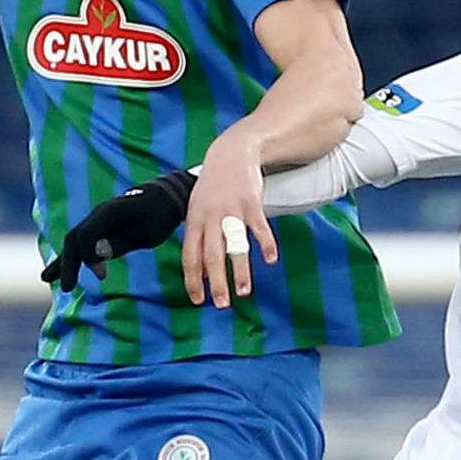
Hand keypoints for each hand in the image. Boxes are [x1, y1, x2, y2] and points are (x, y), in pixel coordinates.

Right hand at [41, 170, 197, 291]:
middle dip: (68, 264)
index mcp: (110, 212)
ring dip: (62, 262)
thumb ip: (120, 243)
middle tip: (68, 288)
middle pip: (74, 239)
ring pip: (73, 241)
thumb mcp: (147, 231)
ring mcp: (96, 220)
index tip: (101, 276)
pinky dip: (68, 258)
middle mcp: (98, 214)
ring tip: (46, 278)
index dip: (88, 257)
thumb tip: (96, 257)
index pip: (85, 236)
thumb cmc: (161, 215)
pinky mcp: (98, 228)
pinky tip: (53, 271)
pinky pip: (79, 243)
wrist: (166, 196)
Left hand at [184, 138, 278, 307]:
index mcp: (193, 222)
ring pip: (235, 246)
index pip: (189, 257)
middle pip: (211, 256)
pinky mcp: (251, 203)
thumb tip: (201, 272)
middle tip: (221, 304)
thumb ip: (198, 238)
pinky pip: (259, 228)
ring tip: (244, 292)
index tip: (197, 300)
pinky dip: (266, 244)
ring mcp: (231, 210)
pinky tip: (270, 260)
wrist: (230, 154)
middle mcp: (210, 218)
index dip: (193, 280)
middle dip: (215, 282)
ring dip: (239, 270)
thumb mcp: (196, 210)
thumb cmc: (211, 188)